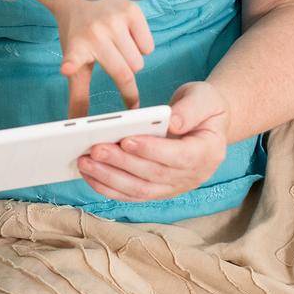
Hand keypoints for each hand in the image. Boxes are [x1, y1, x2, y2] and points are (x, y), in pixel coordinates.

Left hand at [54, 0, 155, 116]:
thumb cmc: (77, 32)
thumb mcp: (74, 60)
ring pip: (139, 61)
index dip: (100, 82)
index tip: (112, 98)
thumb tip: (76, 123)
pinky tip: (127, 36)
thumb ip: (77, 94)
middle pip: (127, 72)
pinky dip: (141, 47)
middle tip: (118, 71)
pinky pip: (148, 45)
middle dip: (126, 79)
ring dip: (132, 62)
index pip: (85, 68)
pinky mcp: (132, 11)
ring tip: (118, 49)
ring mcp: (116, 20)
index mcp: (79, 47)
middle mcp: (97, 33)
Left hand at [77, 80, 229, 201]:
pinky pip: (131, 194)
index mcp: (208, 153)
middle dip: (121, 162)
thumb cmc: (204, 108)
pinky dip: (108, 187)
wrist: (206, 125)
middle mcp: (193, 176)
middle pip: (153, 175)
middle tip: (95, 149)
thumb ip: (190, 109)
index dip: (152, 150)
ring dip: (109, 178)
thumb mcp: (204, 99)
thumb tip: (172, 121)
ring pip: (139, 189)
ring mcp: (174, 187)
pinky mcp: (158, 191)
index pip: (179, 156)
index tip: (126, 140)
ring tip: (85, 162)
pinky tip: (89, 174)